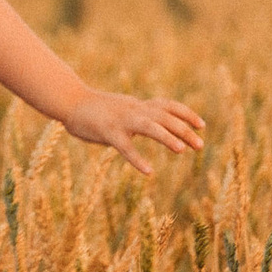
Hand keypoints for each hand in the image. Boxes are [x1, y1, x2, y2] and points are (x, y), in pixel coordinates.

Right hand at [62, 89, 205, 172]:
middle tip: (201, 145)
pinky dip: (137, 159)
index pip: (167, 106)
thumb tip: (149, 123)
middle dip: (184, 129)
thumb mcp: (120, 108)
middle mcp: (133, 110)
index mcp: (137, 106)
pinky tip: (149, 171)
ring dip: (167, 137)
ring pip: (150, 127)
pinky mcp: (107, 132)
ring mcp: (121, 121)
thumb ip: (135, 115)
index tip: (202, 125)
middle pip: (164, 116)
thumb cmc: (93, 108)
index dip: (186, 114)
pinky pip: (125, 147)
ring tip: (182, 150)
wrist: (69, 100)